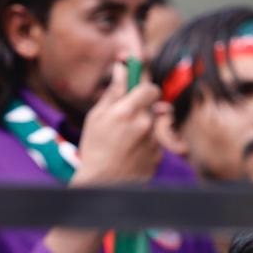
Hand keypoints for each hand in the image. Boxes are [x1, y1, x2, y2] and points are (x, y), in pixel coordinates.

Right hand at [71, 60, 162, 186]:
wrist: (101, 185)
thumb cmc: (94, 149)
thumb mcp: (96, 117)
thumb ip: (113, 92)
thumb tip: (122, 68)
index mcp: (128, 111)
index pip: (150, 89)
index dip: (145, 90)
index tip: (138, 94)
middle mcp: (144, 125)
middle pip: (154, 108)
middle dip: (142, 111)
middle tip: (125, 122)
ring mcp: (153, 142)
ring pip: (154, 127)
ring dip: (144, 130)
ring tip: (124, 143)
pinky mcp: (157, 157)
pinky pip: (155, 144)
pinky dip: (146, 146)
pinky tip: (130, 154)